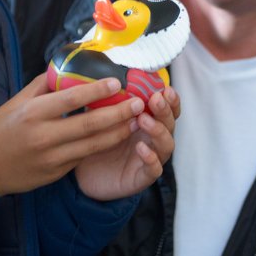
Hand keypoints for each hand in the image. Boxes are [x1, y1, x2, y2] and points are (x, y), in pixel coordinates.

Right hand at [0, 74, 146, 196]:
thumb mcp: (17, 101)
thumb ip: (44, 85)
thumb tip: (68, 67)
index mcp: (33, 113)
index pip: (71, 98)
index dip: (96, 90)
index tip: (117, 82)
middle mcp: (44, 136)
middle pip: (90, 124)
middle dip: (119, 113)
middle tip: (139, 103)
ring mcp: (52, 158)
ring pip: (93, 145)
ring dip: (118, 132)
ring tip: (135, 121)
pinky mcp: (56, 173)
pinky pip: (83, 157)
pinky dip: (101, 146)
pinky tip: (116, 137)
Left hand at [74, 86, 179, 200]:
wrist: (85, 174)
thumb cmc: (96, 141)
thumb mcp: (99, 117)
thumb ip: (106, 101)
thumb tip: (104, 78)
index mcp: (146, 121)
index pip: (166, 109)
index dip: (170, 99)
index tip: (165, 88)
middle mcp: (152, 139)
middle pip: (169, 123)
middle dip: (165, 110)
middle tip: (155, 99)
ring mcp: (151, 158)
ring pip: (166, 144)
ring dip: (158, 130)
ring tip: (144, 119)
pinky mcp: (142, 177)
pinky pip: (154, 169)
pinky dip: (151, 158)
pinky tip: (141, 148)